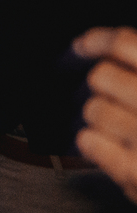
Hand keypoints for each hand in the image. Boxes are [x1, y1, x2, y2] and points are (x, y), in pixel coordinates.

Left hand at [73, 27, 136, 203]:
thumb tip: (108, 49)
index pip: (125, 44)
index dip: (98, 40)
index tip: (82, 45)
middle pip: (102, 77)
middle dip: (103, 86)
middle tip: (113, 96)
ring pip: (94, 109)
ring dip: (100, 117)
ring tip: (121, 127)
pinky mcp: (136, 172)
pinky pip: (89, 141)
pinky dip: (92, 142)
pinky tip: (107, 146)